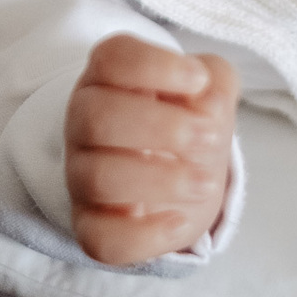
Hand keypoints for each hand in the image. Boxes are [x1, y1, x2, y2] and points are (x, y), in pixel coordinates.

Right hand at [64, 34, 238, 266]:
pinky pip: (100, 237)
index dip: (154, 66)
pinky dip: (145, 234)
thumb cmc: (185, 122)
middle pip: (95, 116)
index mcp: (107, 78)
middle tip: (208, 138)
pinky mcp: (90, 225)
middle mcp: (83, 123)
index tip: (198, 80)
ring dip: (160, 180)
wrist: (179, 177)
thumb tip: (209, 105)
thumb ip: (215, 84)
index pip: (111, 58)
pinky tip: (180, 220)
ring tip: (205, 183)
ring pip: (96, 178)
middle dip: (160, 127)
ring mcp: (81, 176)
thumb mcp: (209, 92)